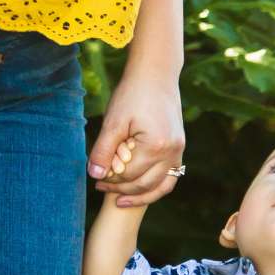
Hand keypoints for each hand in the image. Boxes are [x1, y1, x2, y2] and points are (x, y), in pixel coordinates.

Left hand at [88, 63, 184, 207]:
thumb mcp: (113, 121)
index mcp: (156, 146)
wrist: (156, 74)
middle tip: (101, 187)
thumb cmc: (132, 94)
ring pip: (161, 186)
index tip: (96, 179)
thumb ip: (103, 150)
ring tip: (121, 200)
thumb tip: (95, 176)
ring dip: (140, 196)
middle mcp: (172, 152)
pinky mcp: (179, 147)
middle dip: (121, 190)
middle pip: (144, 184)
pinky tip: (140, 188)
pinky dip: (156, 187)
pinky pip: (170, 177)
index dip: (110, 180)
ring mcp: (179, 151)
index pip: (129, 175)